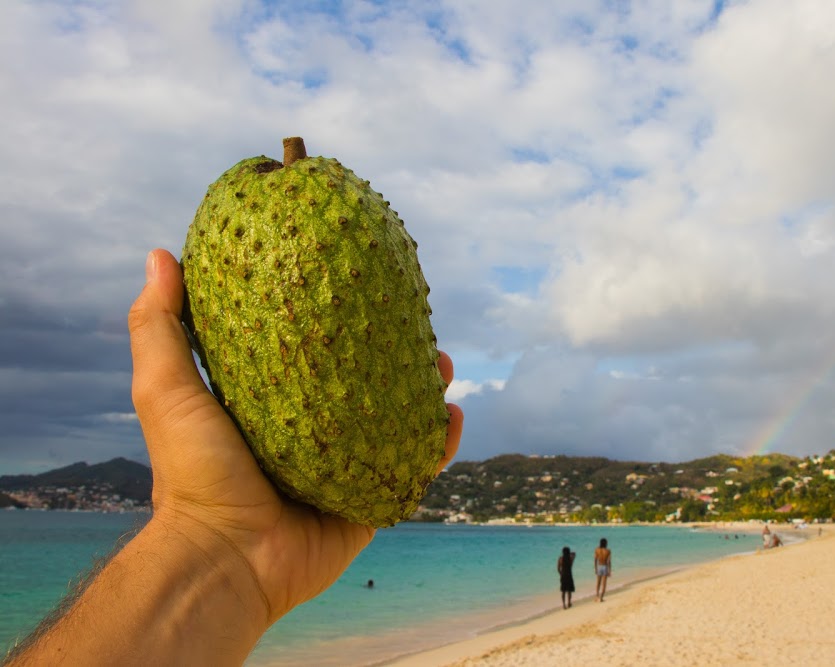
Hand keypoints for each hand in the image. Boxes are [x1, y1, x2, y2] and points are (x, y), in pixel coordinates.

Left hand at [129, 248, 462, 623]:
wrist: (224, 559)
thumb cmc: (192, 475)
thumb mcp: (166, 391)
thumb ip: (159, 327)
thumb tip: (160, 255)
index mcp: (273, 408)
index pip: (314, 355)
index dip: (339, 323)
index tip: (360, 288)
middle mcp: (313, 435)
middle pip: (365, 383)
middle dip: (394, 353)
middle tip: (415, 325)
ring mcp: (345, 471)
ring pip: (399, 422)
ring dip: (426, 393)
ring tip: (442, 365)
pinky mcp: (370, 504)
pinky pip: (414, 470)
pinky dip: (438, 445)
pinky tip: (453, 417)